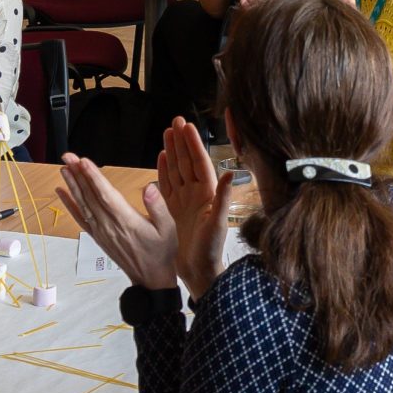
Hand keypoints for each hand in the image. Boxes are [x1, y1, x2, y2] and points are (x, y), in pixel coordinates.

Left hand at [55, 154, 177, 290]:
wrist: (150, 279)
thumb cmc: (161, 252)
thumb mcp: (169, 229)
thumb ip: (159, 207)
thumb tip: (150, 187)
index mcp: (127, 221)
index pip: (106, 195)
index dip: (93, 177)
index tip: (83, 162)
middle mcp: (110, 225)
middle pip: (90, 196)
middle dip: (78, 174)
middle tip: (68, 156)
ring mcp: (101, 231)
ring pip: (83, 204)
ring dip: (72, 185)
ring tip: (64, 167)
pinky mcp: (98, 236)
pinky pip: (80, 218)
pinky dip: (69, 204)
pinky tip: (61, 192)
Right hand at [155, 120, 229, 298]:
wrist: (199, 272)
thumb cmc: (209, 251)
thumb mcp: (217, 224)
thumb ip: (222, 198)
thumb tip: (230, 173)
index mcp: (208, 195)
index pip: (200, 163)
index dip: (193, 145)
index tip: (188, 127)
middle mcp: (198, 195)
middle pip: (188, 162)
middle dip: (182, 142)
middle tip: (176, 121)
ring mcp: (186, 201)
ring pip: (177, 170)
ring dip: (173, 152)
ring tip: (168, 133)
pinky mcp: (176, 210)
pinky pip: (169, 185)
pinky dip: (165, 171)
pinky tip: (162, 157)